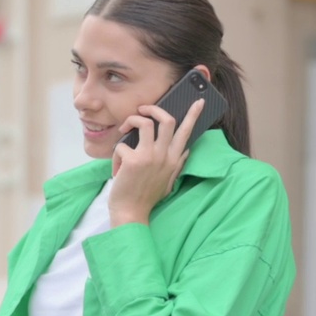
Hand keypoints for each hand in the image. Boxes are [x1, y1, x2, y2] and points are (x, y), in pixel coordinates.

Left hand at [109, 97, 204, 226]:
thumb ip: (177, 164)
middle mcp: (165, 156)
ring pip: (145, 123)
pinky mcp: (133, 160)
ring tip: (124, 129)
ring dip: (131, 120)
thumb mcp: (168, 180)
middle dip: (153, 108)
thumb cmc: (146, 197)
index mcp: (174, 160)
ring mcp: (150, 157)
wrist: (131, 213)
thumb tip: (186, 149)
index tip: (199, 101)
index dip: (193, 115)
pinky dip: (116, 155)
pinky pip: (121, 145)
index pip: (186, 132)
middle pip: (166, 119)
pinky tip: (116, 169)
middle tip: (142, 109)